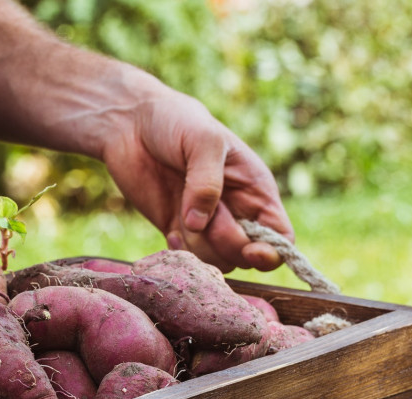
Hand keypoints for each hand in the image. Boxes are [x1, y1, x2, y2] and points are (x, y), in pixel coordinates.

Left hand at [101, 88, 293, 271]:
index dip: (271, 252)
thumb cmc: (176, 121)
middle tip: (203, 213)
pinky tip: (170, 228)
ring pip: (217, 262)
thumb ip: (207, 182)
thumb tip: (199, 225)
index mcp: (255, 190)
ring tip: (182, 213)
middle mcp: (236, 212)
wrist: (131, 124)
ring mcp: (206, 225)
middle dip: (225, 241)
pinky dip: (180, 252)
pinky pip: (189, 260)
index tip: (251, 250)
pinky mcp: (178, 231)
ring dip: (199, 247)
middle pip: (246, 256)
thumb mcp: (202, 139)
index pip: (280, 237)